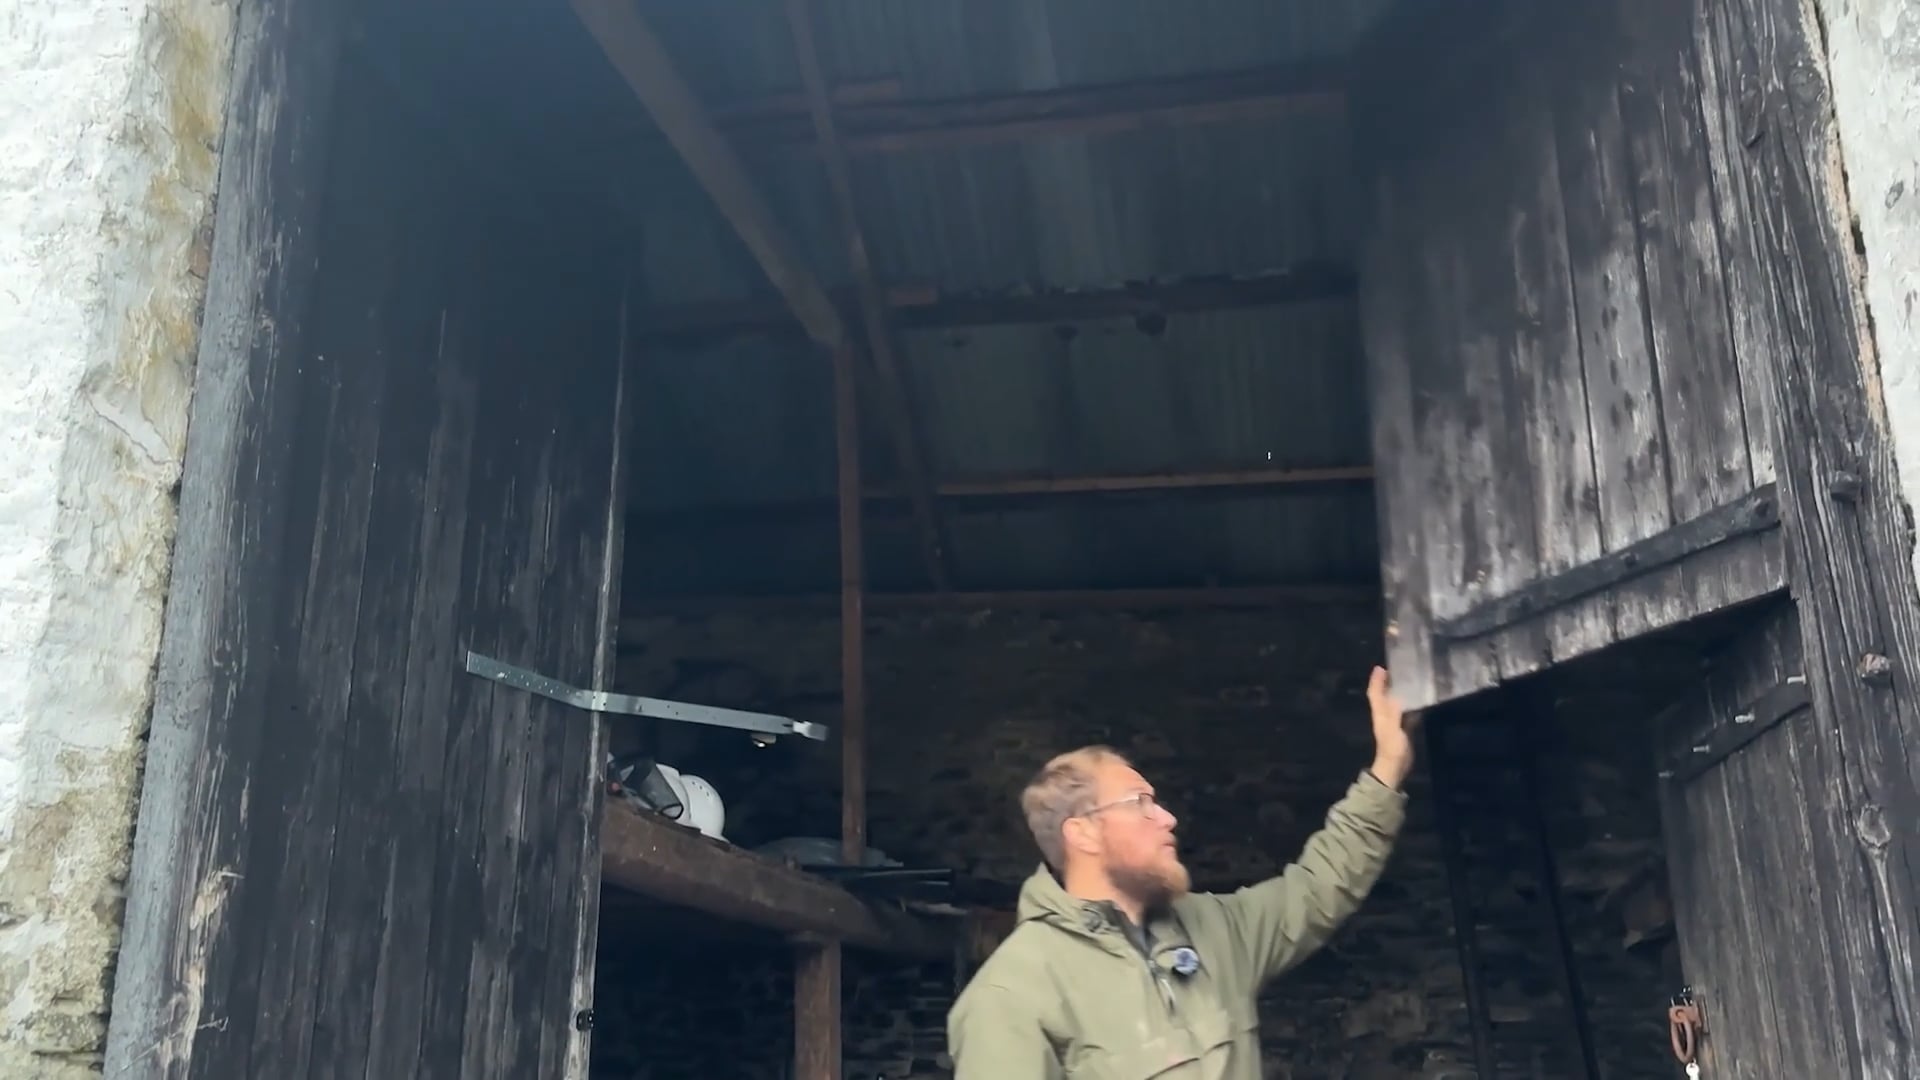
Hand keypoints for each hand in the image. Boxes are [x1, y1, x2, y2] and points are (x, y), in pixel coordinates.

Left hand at [1366, 666, 1415, 789]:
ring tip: (1408, 681)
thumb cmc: (1392, 749)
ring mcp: (1394, 723)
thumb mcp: (1392, 730)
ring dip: (1399, 692)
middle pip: (1384, 696)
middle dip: (1387, 683)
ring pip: (1395, 703)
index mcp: (1380, 714)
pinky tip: (1419, 701)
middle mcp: (1385, 716)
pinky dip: (1411, 705)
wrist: (1395, 768)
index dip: (1377, 681)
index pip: (1375, 694)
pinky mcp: (1403, 730)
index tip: (1380, 668)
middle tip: (1396, 670)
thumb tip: (1398, 696)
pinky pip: (1407, 713)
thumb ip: (1395, 713)